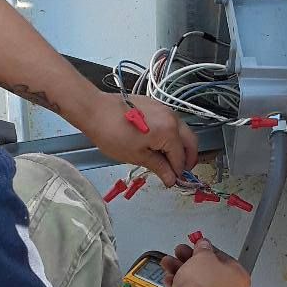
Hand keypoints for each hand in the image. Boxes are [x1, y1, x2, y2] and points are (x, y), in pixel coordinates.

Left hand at [82, 93, 198, 186]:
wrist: (96, 110)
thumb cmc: (113, 134)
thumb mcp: (137, 156)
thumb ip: (159, 167)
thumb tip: (171, 179)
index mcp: (169, 131)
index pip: (180, 157)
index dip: (177, 172)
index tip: (171, 181)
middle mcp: (172, 118)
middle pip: (190, 141)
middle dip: (188, 159)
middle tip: (178, 172)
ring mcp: (165, 109)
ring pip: (183, 131)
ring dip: (181, 147)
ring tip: (168, 160)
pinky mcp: (157, 105)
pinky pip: (172, 123)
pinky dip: (172, 136)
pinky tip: (160, 145)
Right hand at [162, 239, 250, 286]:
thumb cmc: (202, 286)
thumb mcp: (203, 255)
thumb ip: (204, 248)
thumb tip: (203, 246)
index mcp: (241, 279)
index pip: (225, 260)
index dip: (208, 251)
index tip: (198, 247)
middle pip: (210, 272)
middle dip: (192, 261)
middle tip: (182, 254)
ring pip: (199, 284)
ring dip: (183, 272)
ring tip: (171, 265)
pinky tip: (172, 280)